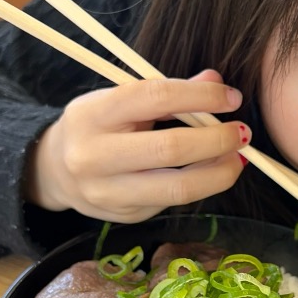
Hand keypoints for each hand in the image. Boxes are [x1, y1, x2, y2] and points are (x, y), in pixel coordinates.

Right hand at [26, 69, 249, 222]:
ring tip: (238, 158)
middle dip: (216, 140)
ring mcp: (108, 192)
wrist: (54, 169)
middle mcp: (94, 155)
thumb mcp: (122, 100)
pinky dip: (201, 186)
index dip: (201, 97)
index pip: (156, 97)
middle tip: (242, 133)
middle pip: (170, 149)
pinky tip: (213, 173)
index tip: (232, 97)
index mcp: (94, 113)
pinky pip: (172, 202)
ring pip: (177, 188)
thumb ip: (168, 91)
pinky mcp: (124, 216)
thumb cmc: (99, 125)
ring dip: (219, 172)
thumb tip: (217, 81)